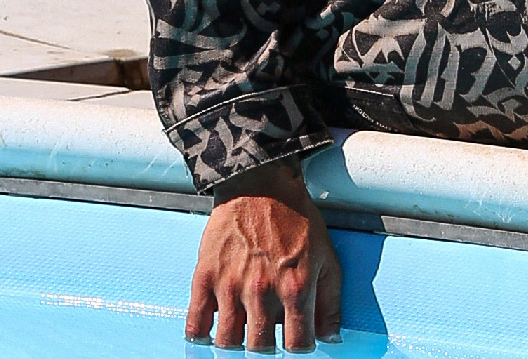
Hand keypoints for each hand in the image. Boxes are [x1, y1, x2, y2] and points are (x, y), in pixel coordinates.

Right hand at [188, 161, 342, 349]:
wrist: (261, 186)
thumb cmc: (297, 221)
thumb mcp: (327, 258)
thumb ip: (330, 302)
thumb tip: (331, 338)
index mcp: (296, 288)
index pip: (298, 345)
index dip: (299, 347)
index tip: (295, 342)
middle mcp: (262, 291)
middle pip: (260, 348)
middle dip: (266, 348)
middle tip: (266, 337)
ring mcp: (231, 285)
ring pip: (228, 341)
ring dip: (236, 342)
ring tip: (242, 332)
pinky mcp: (206, 276)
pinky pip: (196, 321)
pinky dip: (200, 334)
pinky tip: (210, 332)